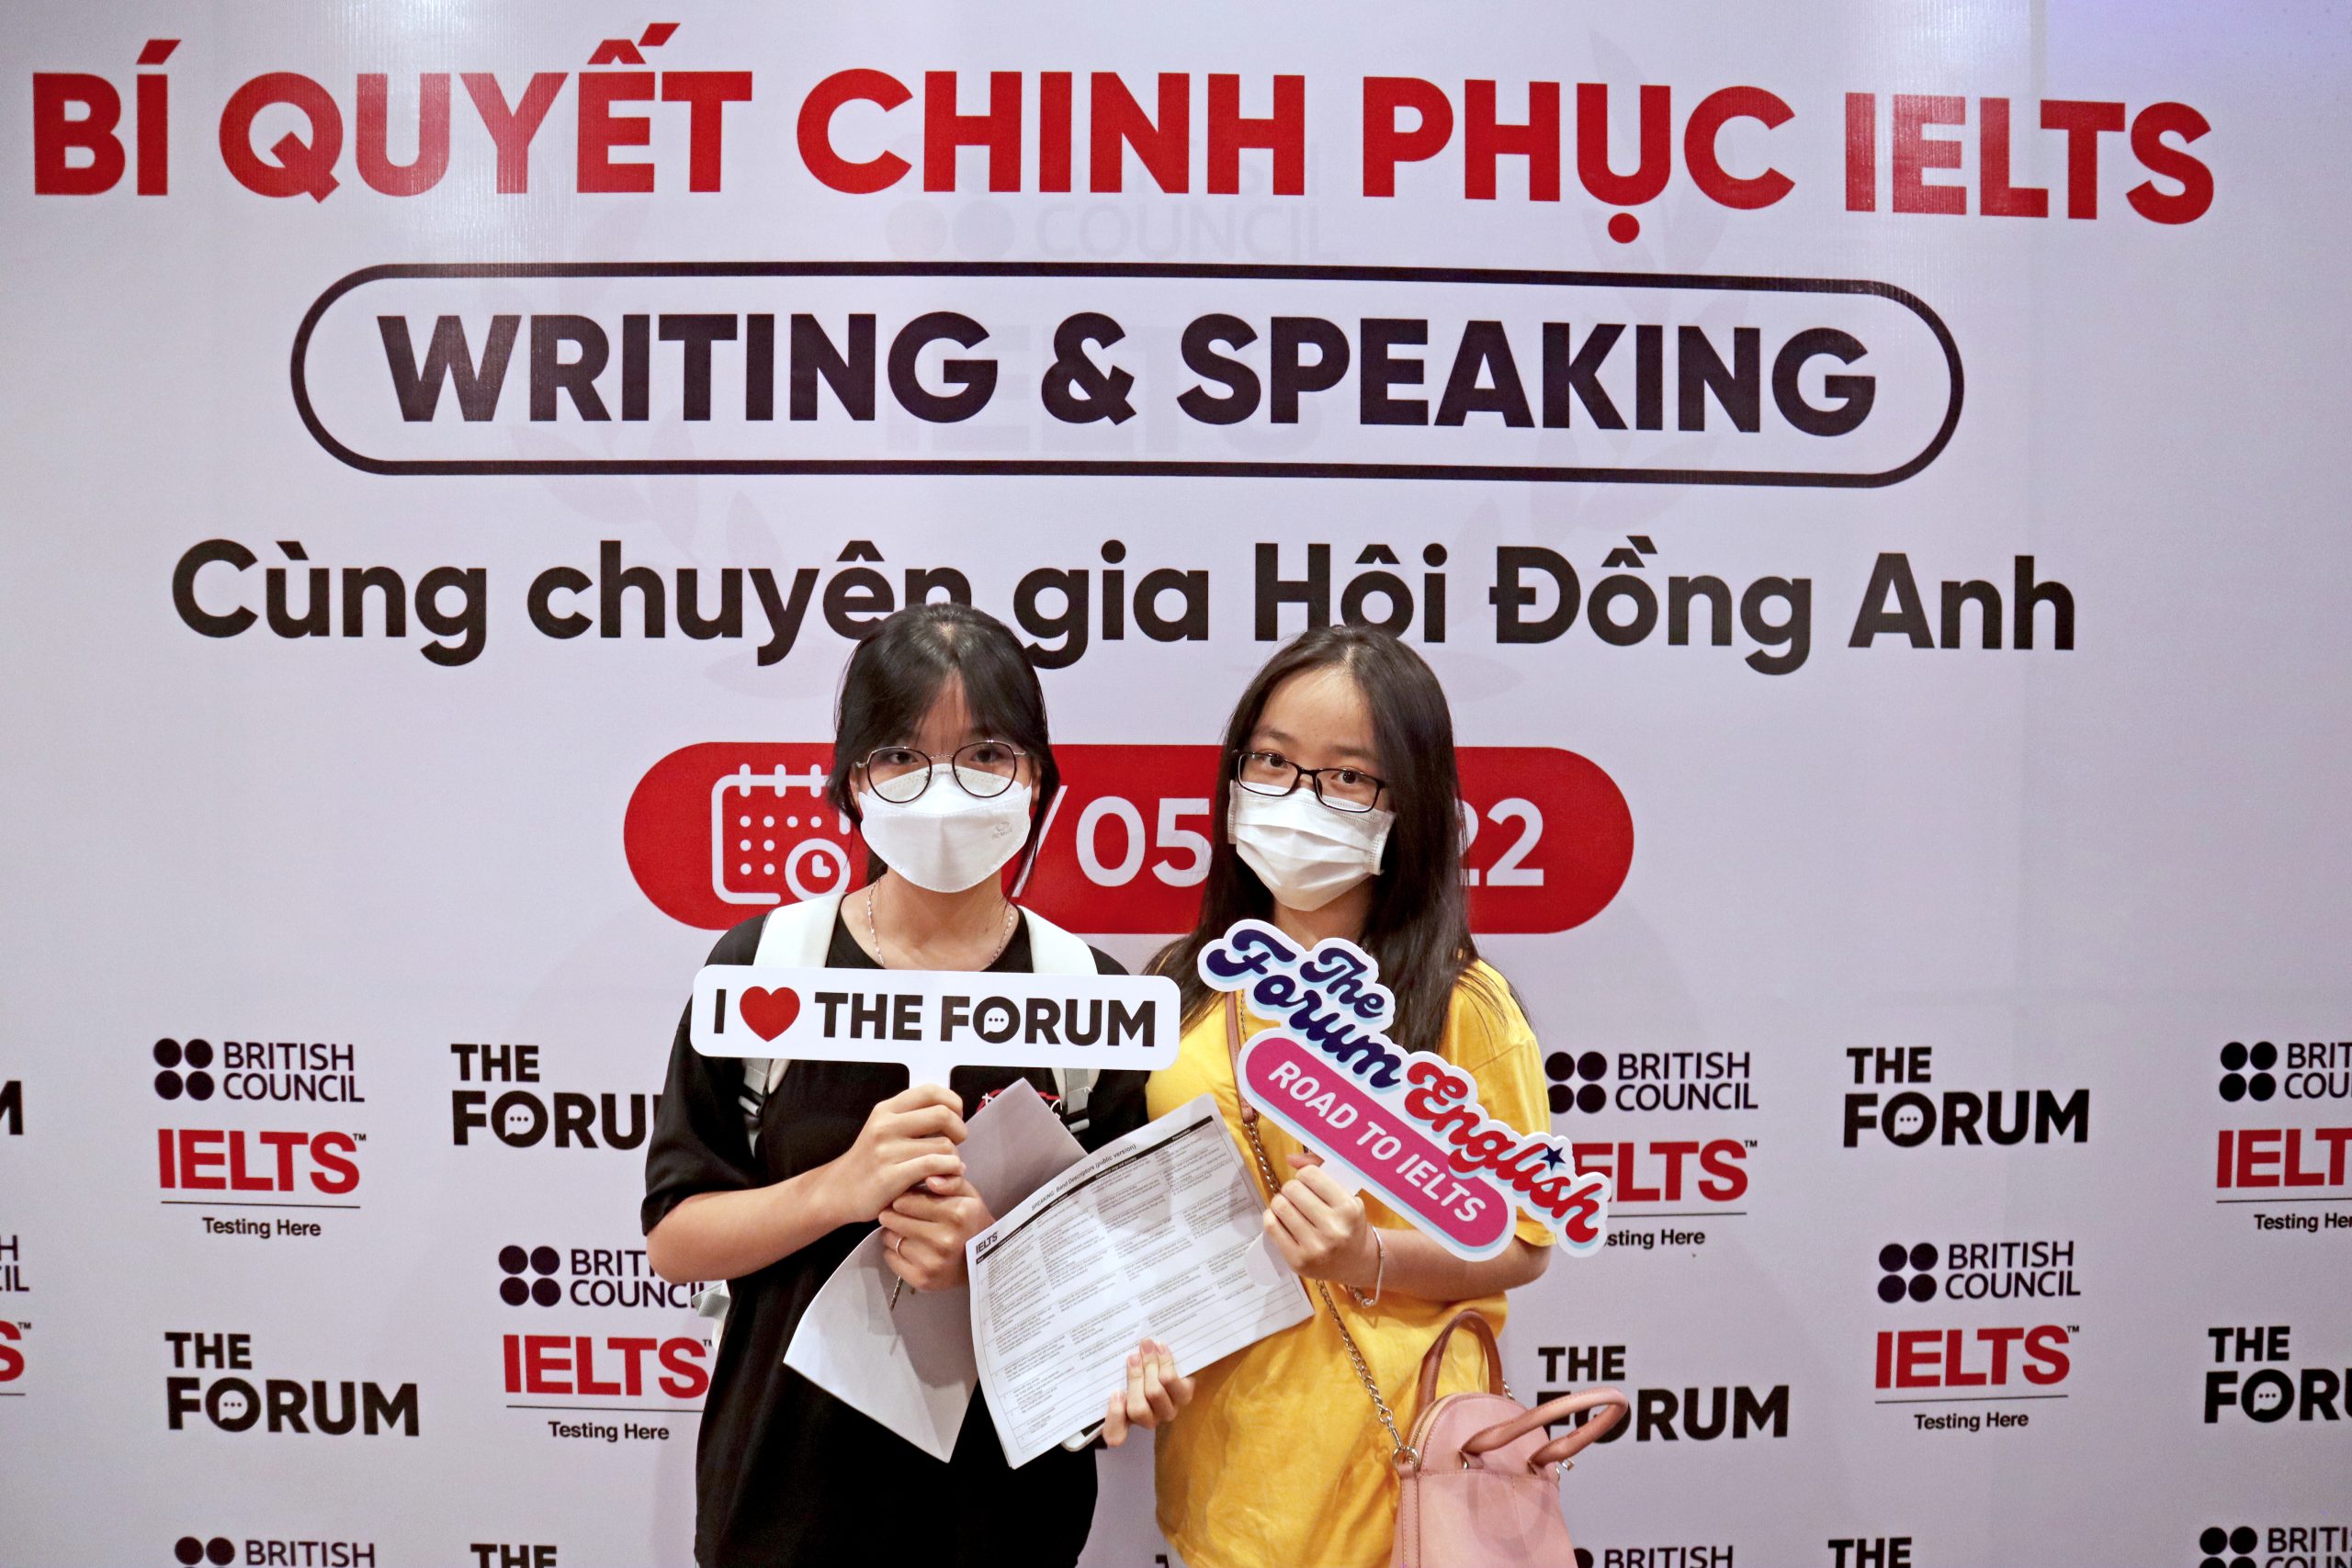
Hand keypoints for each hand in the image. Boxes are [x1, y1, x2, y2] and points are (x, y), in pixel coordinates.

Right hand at [821, 1083, 965, 1223]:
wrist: (838, 1191)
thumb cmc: (870, 1161)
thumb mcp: (884, 1128)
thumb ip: (912, 1117)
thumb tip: (953, 1111)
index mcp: (886, 1110)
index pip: (930, 1091)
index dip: (953, 1102)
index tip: (956, 1117)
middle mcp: (884, 1126)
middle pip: (942, 1115)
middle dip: (959, 1129)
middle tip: (957, 1142)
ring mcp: (886, 1151)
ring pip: (943, 1145)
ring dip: (954, 1157)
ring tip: (948, 1165)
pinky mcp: (889, 1177)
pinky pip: (933, 1166)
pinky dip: (950, 1170)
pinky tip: (949, 1175)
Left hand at [876, 1176, 993, 1291]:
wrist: (984, 1262)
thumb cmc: (971, 1223)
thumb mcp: (969, 1195)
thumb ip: (951, 1181)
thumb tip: (929, 1179)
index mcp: (956, 1215)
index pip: (906, 1201)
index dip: (902, 1198)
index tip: (904, 1200)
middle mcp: (944, 1240)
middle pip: (894, 1219)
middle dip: (893, 1214)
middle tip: (897, 1214)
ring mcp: (932, 1263)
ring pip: (890, 1238)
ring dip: (892, 1232)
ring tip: (904, 1231)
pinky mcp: (922, 1280)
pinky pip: (890, 1258)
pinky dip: (893, 1251)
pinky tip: (907, 1247)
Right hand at [1102, 1339, 1194, 1446]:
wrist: (1175, 1363)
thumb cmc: (1143, 1370)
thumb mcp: (1124, 1375)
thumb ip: (1117, 1375)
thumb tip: (1120, 1361)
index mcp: (1128, 1418)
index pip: (1115, 1434)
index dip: (1114, 1418)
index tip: (1116, 1392)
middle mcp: (1149, 1420)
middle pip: (1137, 1408)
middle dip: (1134, 1378)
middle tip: (1133, 1356)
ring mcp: (1168, 1410)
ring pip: (1154, 1392)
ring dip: (1150, 1366)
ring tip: (1147, 1346)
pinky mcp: (1184, 1397)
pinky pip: (1171, 1381)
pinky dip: (1165, 1362)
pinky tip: (1161, 1348)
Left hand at [1263, 1151, 1377, 1288]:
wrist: (1357, 1262)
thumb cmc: (1349, 1223)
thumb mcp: (1346, 1194)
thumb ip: (1321, 1169)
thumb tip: (1290, 1159)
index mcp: (1348, 1208)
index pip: (1310, 1174)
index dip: (1306, 1175)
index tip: (1309, 1183)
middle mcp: (1333, 1229)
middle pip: (1292, 1189)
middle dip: (1292, 1188)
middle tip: (1299, 1197)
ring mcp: (1315, 1248)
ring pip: (1279, 1206)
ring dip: (1281, 1202)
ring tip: (1291, 1208)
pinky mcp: (1298, 1261)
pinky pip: (1271, 1227)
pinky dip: (1272, 1217)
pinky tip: (1283, 1219)